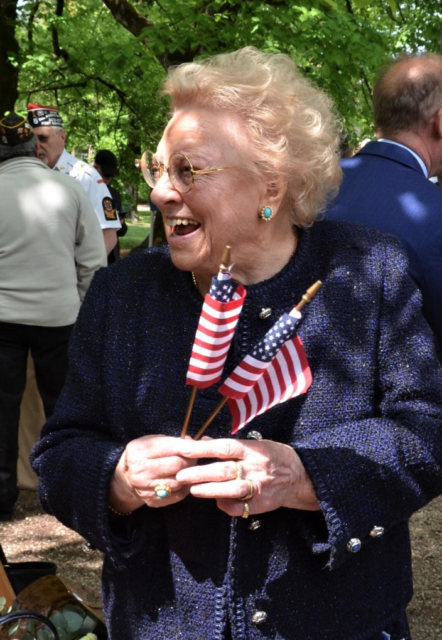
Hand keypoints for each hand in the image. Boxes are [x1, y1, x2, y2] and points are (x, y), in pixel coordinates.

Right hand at [109, 435, 196, 512]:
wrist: (126, 477)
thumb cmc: (144, 454)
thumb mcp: (151, 441)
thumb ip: (172, 441)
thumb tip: (195, 442)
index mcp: (139, 451)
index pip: (170, 447)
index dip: (189, 446)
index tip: (201, 445)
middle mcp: (140, 471)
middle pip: (177, 465)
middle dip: (191, 460)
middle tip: (195, 457)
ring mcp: (145, 488)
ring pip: (179, 481)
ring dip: (189, 474)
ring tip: (191, 468)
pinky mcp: (152, 501)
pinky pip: (177, 495)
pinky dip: (186, 487)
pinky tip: (186, 480)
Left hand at [175, 438, 319, 517]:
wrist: (298, 475)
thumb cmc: (271, 456)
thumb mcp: (254, 444)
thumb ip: (230, 446)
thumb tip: (204, 440)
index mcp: (252, 449)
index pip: (224, 447)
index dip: (203, 449)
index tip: (185, 449)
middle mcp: (255, 466)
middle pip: (224, 469)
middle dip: (200, 473)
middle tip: (181, 475)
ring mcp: (258, 485)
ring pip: (231, 489)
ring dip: (210, 490)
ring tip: (193, 490)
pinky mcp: (261, 503)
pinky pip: (239, 507)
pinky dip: (226, 505)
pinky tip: (216, 502)